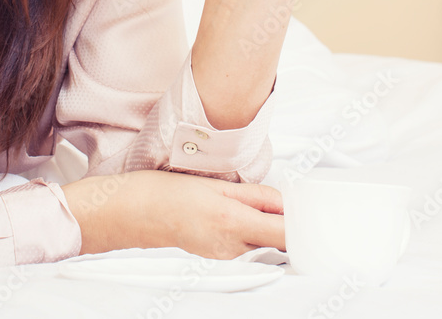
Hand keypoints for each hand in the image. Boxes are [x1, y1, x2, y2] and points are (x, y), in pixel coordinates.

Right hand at [60, 170, 284, 257]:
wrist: (131, 213)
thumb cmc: (165, 193)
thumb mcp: (217, 185)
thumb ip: (256, 196)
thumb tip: (284, 203)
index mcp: (233, 224)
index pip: (285, 234)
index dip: (302, 224)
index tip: (309, 212)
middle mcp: (231, 247)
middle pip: (276, 241)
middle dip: (284, 220)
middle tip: (284, 200)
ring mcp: (223, 255)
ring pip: (261, 243)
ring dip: (267, 224)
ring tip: (255, 201)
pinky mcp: (215, 256)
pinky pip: (245, 244)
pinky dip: (250, 229)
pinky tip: (238, 211)